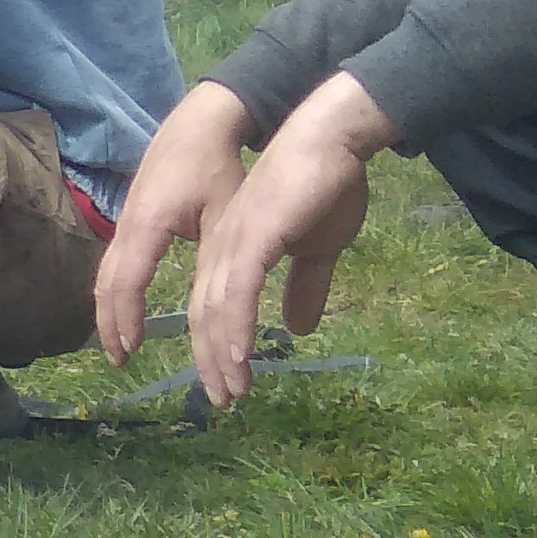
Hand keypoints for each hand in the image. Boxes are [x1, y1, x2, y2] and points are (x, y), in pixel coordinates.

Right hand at [91, 80, 252, 361]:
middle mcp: (128, 225)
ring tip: (120, 341)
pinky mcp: (132, 216)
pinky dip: (116, 290)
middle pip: (106, 284)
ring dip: (110, 310)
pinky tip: (127, 304)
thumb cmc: (217, 166)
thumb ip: (219, 260)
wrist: (200, 122)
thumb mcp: (225, 215)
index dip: (126, 319)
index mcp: (148, 225)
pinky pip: (115, 261)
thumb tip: (221, 309)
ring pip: (106, 273)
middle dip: (110, 324)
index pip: (126, 282)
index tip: (132, 350)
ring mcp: (126, 220)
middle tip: (121, 359)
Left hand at [181, 73, 390, 402]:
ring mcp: (232, 242)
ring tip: (230, 390)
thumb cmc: (326, 186)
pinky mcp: (252, 236)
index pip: (209, 308)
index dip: (212, 347)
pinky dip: (234, 327)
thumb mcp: (319, 246)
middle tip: (222, 398)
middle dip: (210, 361)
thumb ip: (306, 286)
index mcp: (228, 251)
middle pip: (203, 316)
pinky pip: (236, 291)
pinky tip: (237, 357)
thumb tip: (299, 327)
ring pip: (214, 310)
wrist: (333, 139)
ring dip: (221, 355)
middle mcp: (220, 250)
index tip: (223, 382)